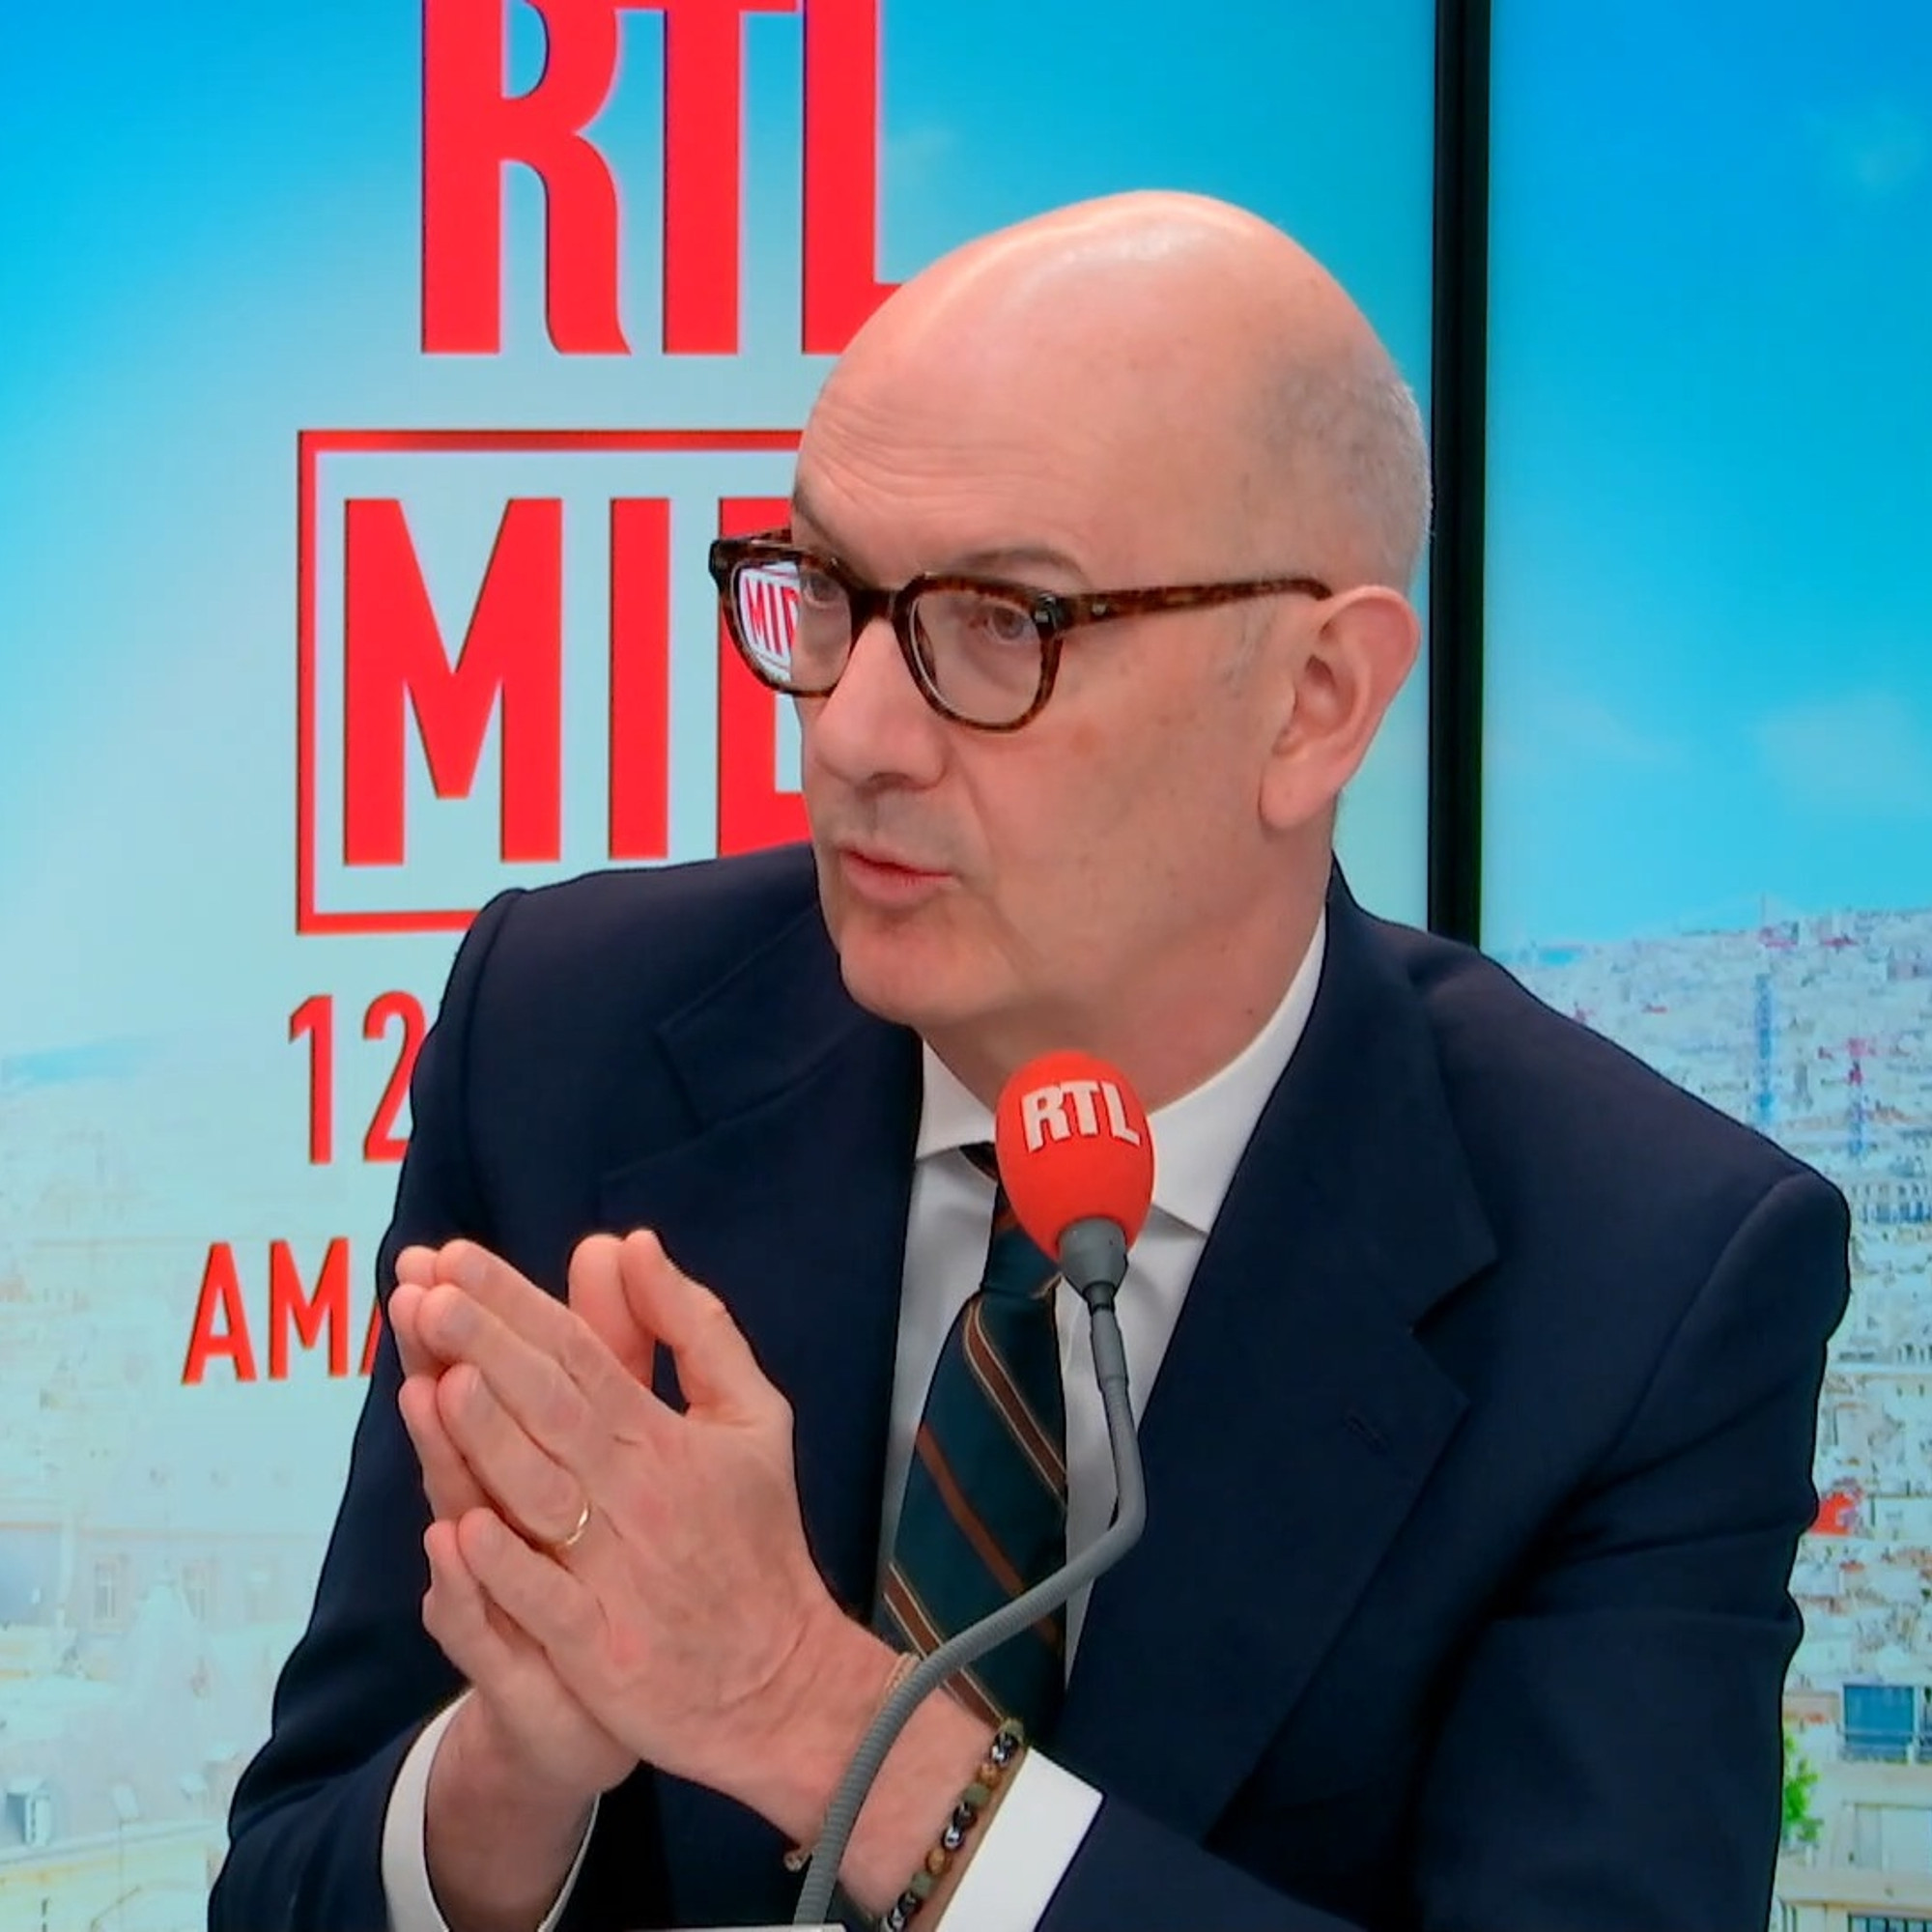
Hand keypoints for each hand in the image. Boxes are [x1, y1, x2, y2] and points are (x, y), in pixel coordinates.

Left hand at [412, 1231, 857, 1817]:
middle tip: (428, 1294)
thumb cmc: (754, 1535)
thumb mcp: (750, 1415)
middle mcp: (638, 1495)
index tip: (455, 1258)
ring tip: (438, 1381)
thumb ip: (692, 1327)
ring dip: (489, 1441)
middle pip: (553, 1410)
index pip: (580, 1352)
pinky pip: (548, 1606)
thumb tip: (633, 1244)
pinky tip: (461, 1529)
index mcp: (666, 1436)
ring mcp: (618, 1576)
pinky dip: (507, 1570)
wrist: (781, 1681)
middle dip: (489, 1349)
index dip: (517, 1305)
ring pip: (543, 1496)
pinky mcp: (602, 1654)